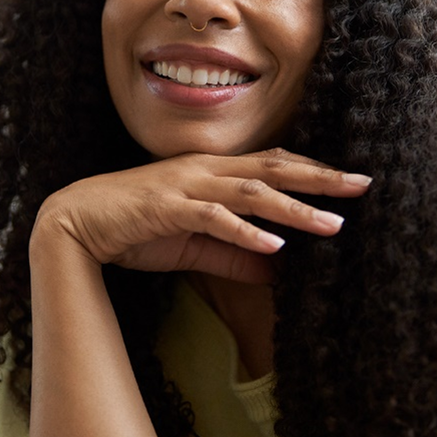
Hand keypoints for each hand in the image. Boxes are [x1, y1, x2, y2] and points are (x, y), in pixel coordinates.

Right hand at [34, 148, 371, 283]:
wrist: (74, 222)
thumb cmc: (134, 229)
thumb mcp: (194, 245)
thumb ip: (234, 255)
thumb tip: (277, 272)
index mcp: (210, 171)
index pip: (271, 164)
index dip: (312, 170)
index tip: (350, 181)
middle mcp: (203, 170)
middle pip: (273, 167)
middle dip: (320, 177)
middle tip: (361, 185)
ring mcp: (185, 185)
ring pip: (251, 192)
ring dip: (293, 208)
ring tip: (330, 225)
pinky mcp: (165, 207)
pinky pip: (212, 218)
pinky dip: (244, 231)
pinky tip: (272, 247)